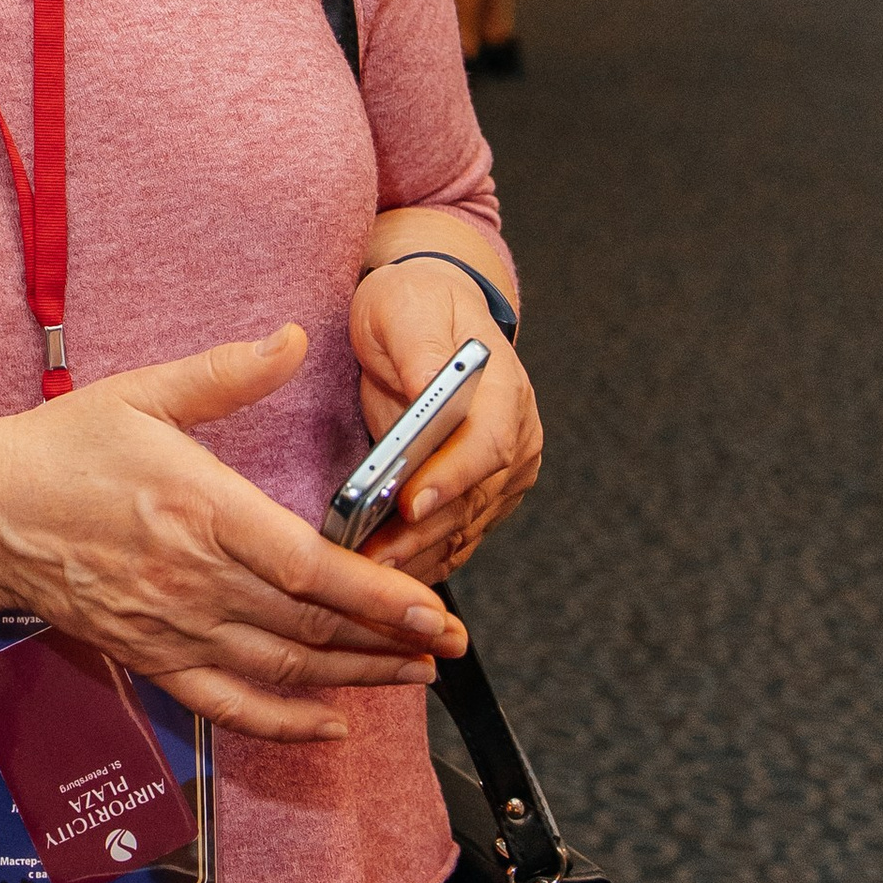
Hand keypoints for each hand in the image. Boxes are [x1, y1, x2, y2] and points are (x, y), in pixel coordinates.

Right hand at [0, 326, 464, 744]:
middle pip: (310, 625)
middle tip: (448, 646)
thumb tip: (293, 339)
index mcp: (200, 510)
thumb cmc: (60, 449)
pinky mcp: (151, 659)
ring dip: (356, 679)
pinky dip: (285, 724)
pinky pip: (229, 705)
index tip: (432, 610)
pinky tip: (332, 723)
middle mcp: (193, 580)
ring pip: (283, 668)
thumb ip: (226, 373)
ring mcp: (172, 628)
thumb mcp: (142, 394)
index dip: (378, 596)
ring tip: (412, 676)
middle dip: (389, 641)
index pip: (308, 567)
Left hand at [349, 254, 541, 581]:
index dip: (451, 478)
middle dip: (421, 533)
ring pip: (464, 527)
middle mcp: (517, 440)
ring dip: (418, 556)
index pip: (488, 444)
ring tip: (365, 577)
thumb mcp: (407, 309)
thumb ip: (421, 350)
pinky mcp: (482, 497)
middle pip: (474, 499)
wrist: (430, 314)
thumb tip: (431, 386)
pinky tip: (385, 577)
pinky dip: (423, 557)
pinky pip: (455, 536)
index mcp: (506, 392)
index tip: (409, 503)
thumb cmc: (415, 305)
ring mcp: (504, 475)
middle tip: (370, 561)